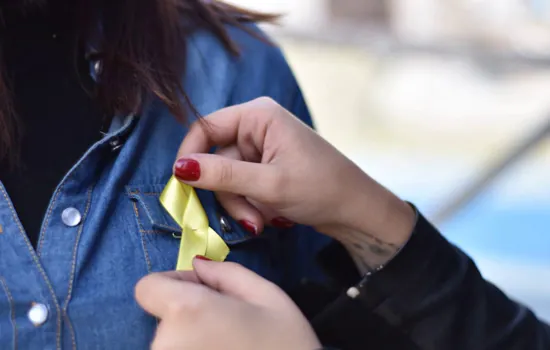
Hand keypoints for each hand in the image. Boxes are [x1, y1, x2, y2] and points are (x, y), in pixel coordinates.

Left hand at [135, 259, 320, 349]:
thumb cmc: (285, 345)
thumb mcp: (267, 297)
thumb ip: (226, 273)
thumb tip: (198, 266)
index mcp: (188, 311)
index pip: (148, 287)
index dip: (173, 282)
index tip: (202, 289)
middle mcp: (166, 343)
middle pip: (165, 317)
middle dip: (189, 313)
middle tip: (228, 321)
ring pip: (172, 341)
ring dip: (192, 338)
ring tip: (228, 344)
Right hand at [175, 97, 414, 270]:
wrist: (355, 210)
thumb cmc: (320, 189)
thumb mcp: (269, 184)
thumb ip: (223, 175)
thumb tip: (179, 168)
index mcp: (258, 116)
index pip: (206, 127)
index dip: (190, 155)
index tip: (182, 186)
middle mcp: (257, 126)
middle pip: (216, 159)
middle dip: (229, 193)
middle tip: (248, 219)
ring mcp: (262, 148)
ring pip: (228, 178)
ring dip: (240, 204)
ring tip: (262, 221)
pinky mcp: (266, 167)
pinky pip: (242, 185)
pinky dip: (250, 204)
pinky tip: (270, 217)